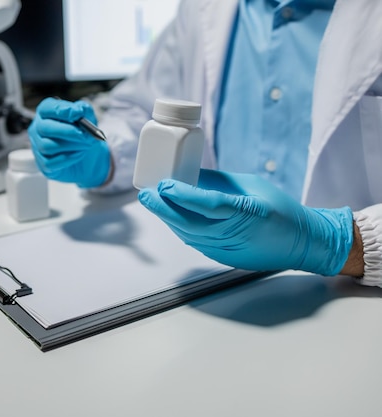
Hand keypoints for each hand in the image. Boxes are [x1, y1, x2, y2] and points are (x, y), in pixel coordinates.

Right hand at [28, 97, 110, 187]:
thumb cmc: (83, 134)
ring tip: (85, 145)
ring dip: (71, 146)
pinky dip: (68, 159)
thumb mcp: (88, 118)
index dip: (61, 110)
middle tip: (84, 135)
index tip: (77, 114)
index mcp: (46, 113)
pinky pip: (51, 162)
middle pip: (45, 128)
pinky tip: (78, 155)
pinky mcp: (43, 163)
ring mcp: (38, 147)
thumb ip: (84, 110)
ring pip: (48, 146)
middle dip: (68, 131)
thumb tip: (79, 110)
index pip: (47, 108)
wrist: (87, 156)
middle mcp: (38, 128)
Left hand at [138, 169, 353, 274]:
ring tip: (152, 200)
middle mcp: (235, 234)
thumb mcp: (253, 187)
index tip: (164, 184)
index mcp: (248, 212)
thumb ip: (219, 183)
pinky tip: (169, 215)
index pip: (208, 205)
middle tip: (145, 193)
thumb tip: (189, 175)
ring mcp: (228, 250)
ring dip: (167, 217)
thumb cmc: (283, 211)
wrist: (303, 244)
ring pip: (188, 234)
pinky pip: (194, 241)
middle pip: (190, 223)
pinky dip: (179, 227)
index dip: (182, 195)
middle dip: (163, 208)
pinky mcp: (222, 257)